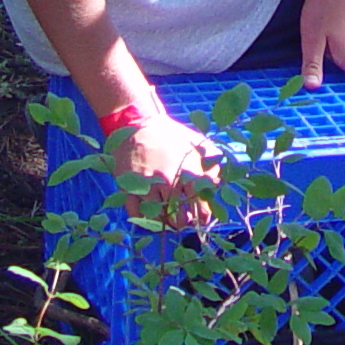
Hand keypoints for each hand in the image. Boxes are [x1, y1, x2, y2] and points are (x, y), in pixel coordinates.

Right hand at [108, 113, 217, 227]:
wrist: (138, 123)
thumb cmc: (171, 134)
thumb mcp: (198, 143)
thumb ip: (211, 162)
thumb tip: (216, 184)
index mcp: (187, 172)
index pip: (199, 205)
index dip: (202, 216)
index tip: (201, 218)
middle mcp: (168, 182)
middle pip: (177, 216)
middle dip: (182, 222)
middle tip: (183, 221)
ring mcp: (147, 186)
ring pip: (157, 217)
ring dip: (164, 222)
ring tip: (168, 220)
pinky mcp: (128, 186)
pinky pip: (135, 213)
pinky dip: (142, 219)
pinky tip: (149, 215)